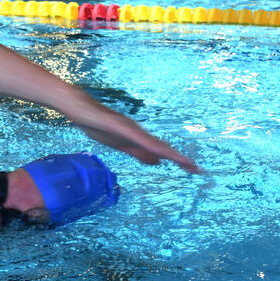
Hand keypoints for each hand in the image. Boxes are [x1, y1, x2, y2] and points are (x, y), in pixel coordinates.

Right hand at [67, 101, 201, 173]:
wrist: (81, 109)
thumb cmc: (98, 125)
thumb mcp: (122, 145)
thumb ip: (139, 153)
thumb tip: (157, 162)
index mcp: (140, 138)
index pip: (162, 151)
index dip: (177, 160)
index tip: (191, 169)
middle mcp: (140, 132)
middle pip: (163, 148)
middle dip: (180, 159)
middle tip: (198, 171)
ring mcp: (132, 129)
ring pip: (155, 144)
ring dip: (171, 154)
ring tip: (186, 163)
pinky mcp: (123, 127)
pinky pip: (139, 139)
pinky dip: (152, 147)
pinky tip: (161, 153)